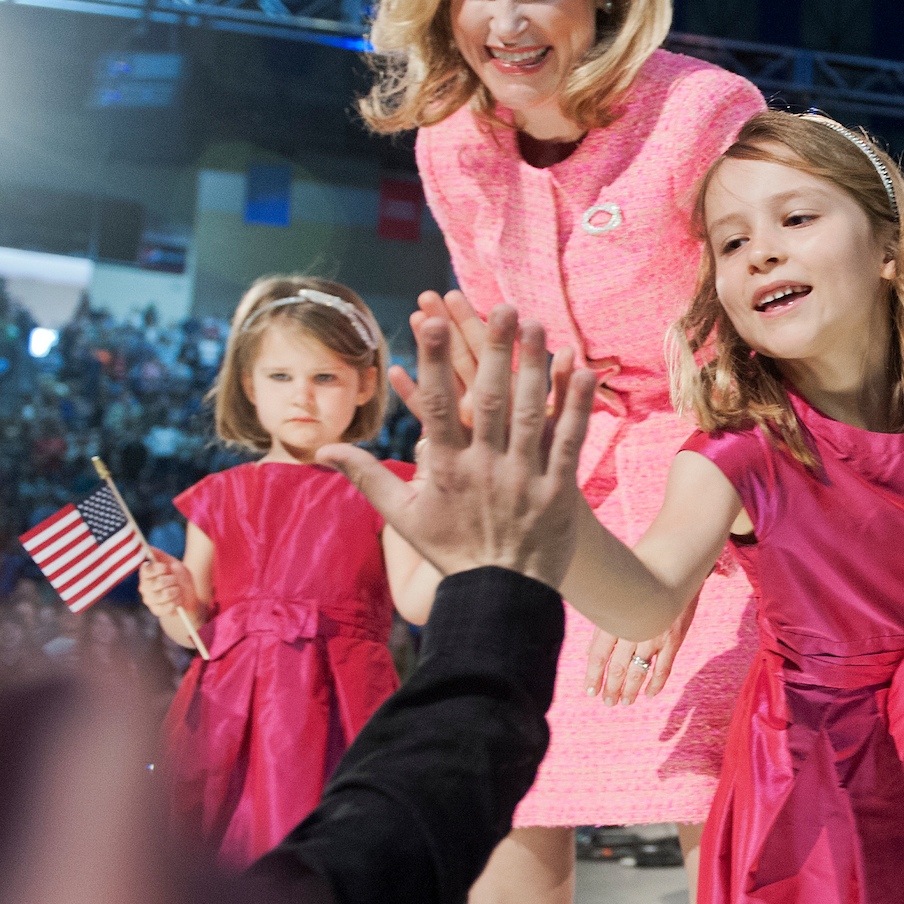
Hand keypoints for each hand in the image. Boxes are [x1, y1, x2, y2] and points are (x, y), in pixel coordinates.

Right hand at [136, 548, 196, 621]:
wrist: (188, 593)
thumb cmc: (178, 576)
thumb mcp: (172, 562)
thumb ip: (159, 554)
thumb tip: (147, 547)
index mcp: (146, 574)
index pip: (146, 570)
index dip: (160, 568)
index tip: (167, 568)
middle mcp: (144, 587)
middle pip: (159, 582)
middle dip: (173, 580)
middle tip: (175, 580)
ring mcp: (149, 600)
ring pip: (165, 594)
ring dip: (177, 590)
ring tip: (177, 589)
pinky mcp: (156, 610)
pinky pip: (169, 606)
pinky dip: (178, 601)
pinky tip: (178, 599)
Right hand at [320, 303, 596, 589]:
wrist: (500, 596)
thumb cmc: (449, 551)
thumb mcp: (402, 517)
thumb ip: (365, 477)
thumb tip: (321, 451)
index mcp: (446, 470)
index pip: (437, 408)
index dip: (435, 363)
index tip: (432, 322)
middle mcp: (485, 469)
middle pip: (489, 401)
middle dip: (494, 351)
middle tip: (500, 306)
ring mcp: (524, 479)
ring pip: (531, 414)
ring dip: (536, 367)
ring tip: (538, 325)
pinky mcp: (559, 491)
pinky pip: (569, 441)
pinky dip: (576, 406)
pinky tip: (583, 369)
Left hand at [583, 590, 699, 704]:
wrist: (673, 565)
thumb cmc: (639, 580)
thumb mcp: (617, 599)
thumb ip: (605, 625)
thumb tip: (591, 651)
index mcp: (615, 619)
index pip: (599, 655)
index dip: (593, 675)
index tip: (590, 691)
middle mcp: (634, 630)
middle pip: (618, 667)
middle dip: (611, 687)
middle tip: (607, 702)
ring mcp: (655, 636)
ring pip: (639, 671)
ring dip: (630, 689)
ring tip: (624, 702)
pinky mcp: (674, 638)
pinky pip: (664, 667)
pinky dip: (656, 683)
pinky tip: (649, 694)